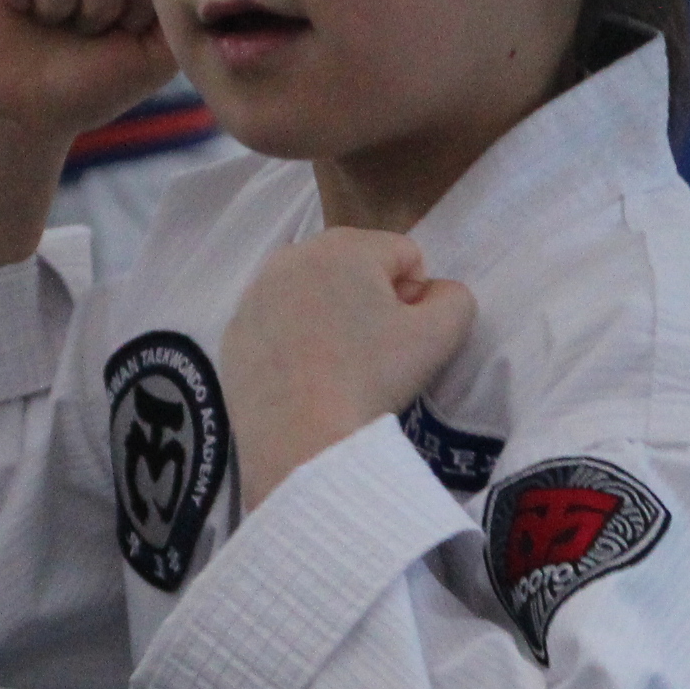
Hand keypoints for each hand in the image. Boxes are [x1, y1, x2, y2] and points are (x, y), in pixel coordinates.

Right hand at [0, 0, 177, 141]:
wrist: (24, 114)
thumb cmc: (90, 87)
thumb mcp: (153, 59)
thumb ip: (181, 17)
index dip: (134, 6)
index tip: (120, 37)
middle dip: (99, 4)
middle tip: (82, 33)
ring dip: (58, 0)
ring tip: (50, 23)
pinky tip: (18, 7)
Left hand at [222, 232, 475, 509]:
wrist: (301, 443)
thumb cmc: (373, 379)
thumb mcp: (441, 335)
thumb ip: (456, 298)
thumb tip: (436, 293)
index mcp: (345, 245)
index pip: (403, 255)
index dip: (417, 297)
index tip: (404, 338)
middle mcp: (292, 256)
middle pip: (354, 267)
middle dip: (372, 301)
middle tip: (374, 354)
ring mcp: (255, 294)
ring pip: (313, 294)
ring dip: (332, 318)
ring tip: (338, 367)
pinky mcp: (233, 333)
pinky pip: (277, 324)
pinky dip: (294, 342)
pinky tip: (304, 379)